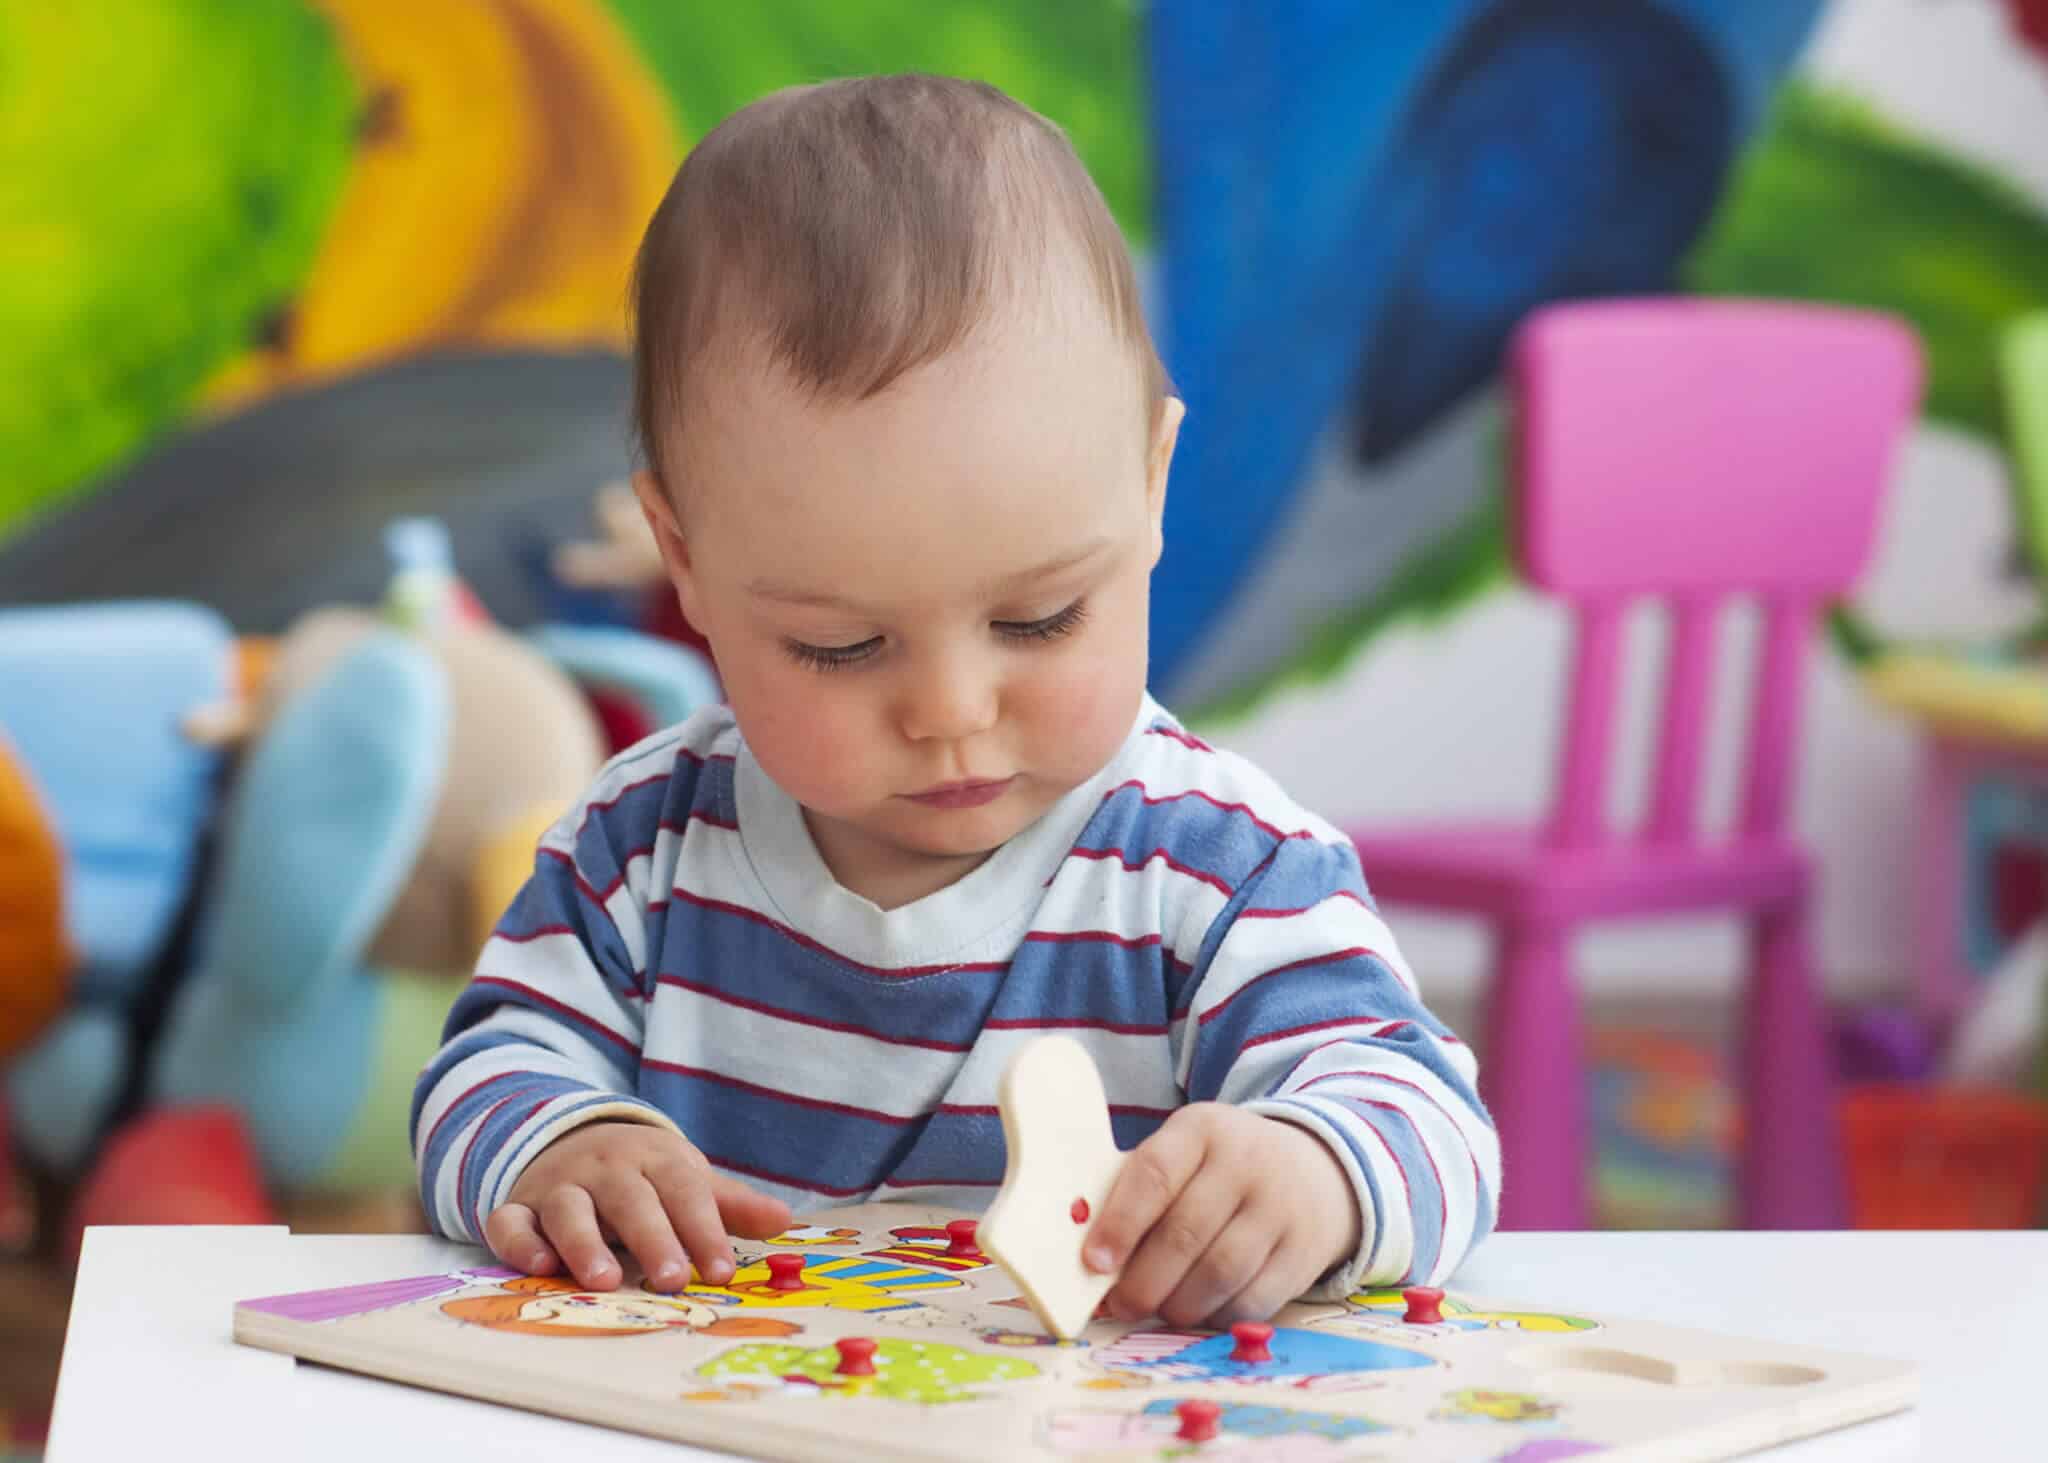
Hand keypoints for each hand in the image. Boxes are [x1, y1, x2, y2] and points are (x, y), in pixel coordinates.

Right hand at [485, 1121, 790, 1292]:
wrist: (572, 1138)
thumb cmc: (643, 1176)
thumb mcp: (686, 1180)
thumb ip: (730, 1205)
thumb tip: (784, 1222)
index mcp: (655, 1159)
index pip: (685, 1192)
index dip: (705, 1230)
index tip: (722, 1271)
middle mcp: (606, 1168)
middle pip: (631, 1200)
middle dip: (653, 1238)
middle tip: (672, 1278)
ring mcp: (560, 1185)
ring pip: (570, 1210)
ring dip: (585, 1243)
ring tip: (606, 1280)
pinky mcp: (519, 1206)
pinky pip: (511, 1221)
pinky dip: (520, 1242)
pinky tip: (540, 1267)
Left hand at [1083, 1105, 1359, 1326]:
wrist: (1312, 1169)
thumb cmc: (1220, 1169)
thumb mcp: (1184, 1153)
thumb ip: (1138, 1193)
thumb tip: (1093, 1259)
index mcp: (1201, 1130)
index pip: (1155, 1174)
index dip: (1121, 1223)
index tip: (1094, 1263)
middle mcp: (1246, 1162)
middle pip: (1186, 1233)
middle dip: (1144, 1280)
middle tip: (1121, 1305)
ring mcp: (1280, 1207)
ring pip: (1220, 1272)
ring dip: (1179, 1304)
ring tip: (1158, 1311)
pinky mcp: (1304, 1253)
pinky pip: (1254, 1299)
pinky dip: (1217, 1316)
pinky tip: (1200, 1312)